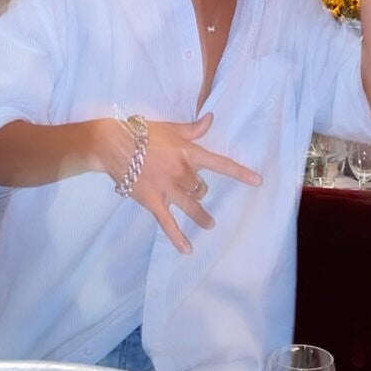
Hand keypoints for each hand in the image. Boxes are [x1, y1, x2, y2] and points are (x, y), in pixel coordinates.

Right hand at [96, 114, 261, 253]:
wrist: (113, 143)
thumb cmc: (142, 133)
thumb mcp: (171, 127)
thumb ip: (193, 129)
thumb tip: (211, 119)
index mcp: (189, 153)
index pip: (221, 164)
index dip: (241, 173)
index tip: (257, 181)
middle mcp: (183, 172)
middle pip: (202, 187)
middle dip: (200, 190)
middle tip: (195, 191)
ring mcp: (168, 189)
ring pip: (192, 206)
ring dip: (202, 217)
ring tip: (210, 224)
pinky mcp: (153, 201)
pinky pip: (168, 223)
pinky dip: (177, 238)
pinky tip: (187, 250)